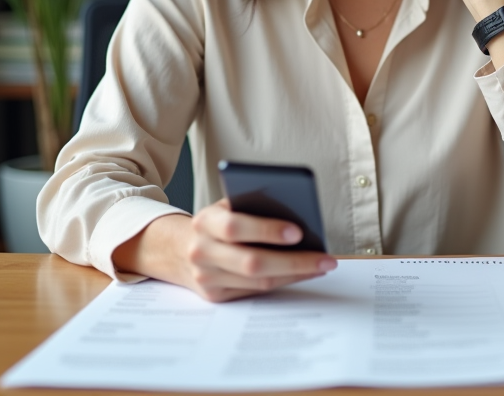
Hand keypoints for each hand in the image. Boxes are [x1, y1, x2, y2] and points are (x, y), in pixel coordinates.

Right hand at [114, 200, 336, 302]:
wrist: (178, 249)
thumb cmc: (216, 223)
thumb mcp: (226, 207)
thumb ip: (251, 207)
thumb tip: (297, 215)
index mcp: (204, 221)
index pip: (234, 227)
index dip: (266, 230)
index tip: (298, 230)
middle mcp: (201, 251)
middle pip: (251, 262)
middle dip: (293, 261)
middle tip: (325, 258)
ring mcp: (207, 277)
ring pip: (258, 282)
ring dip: (295, 274)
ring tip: (323, 265)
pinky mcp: (215, 296)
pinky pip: (256, 292)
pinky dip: (284, 282)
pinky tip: (305, 273)